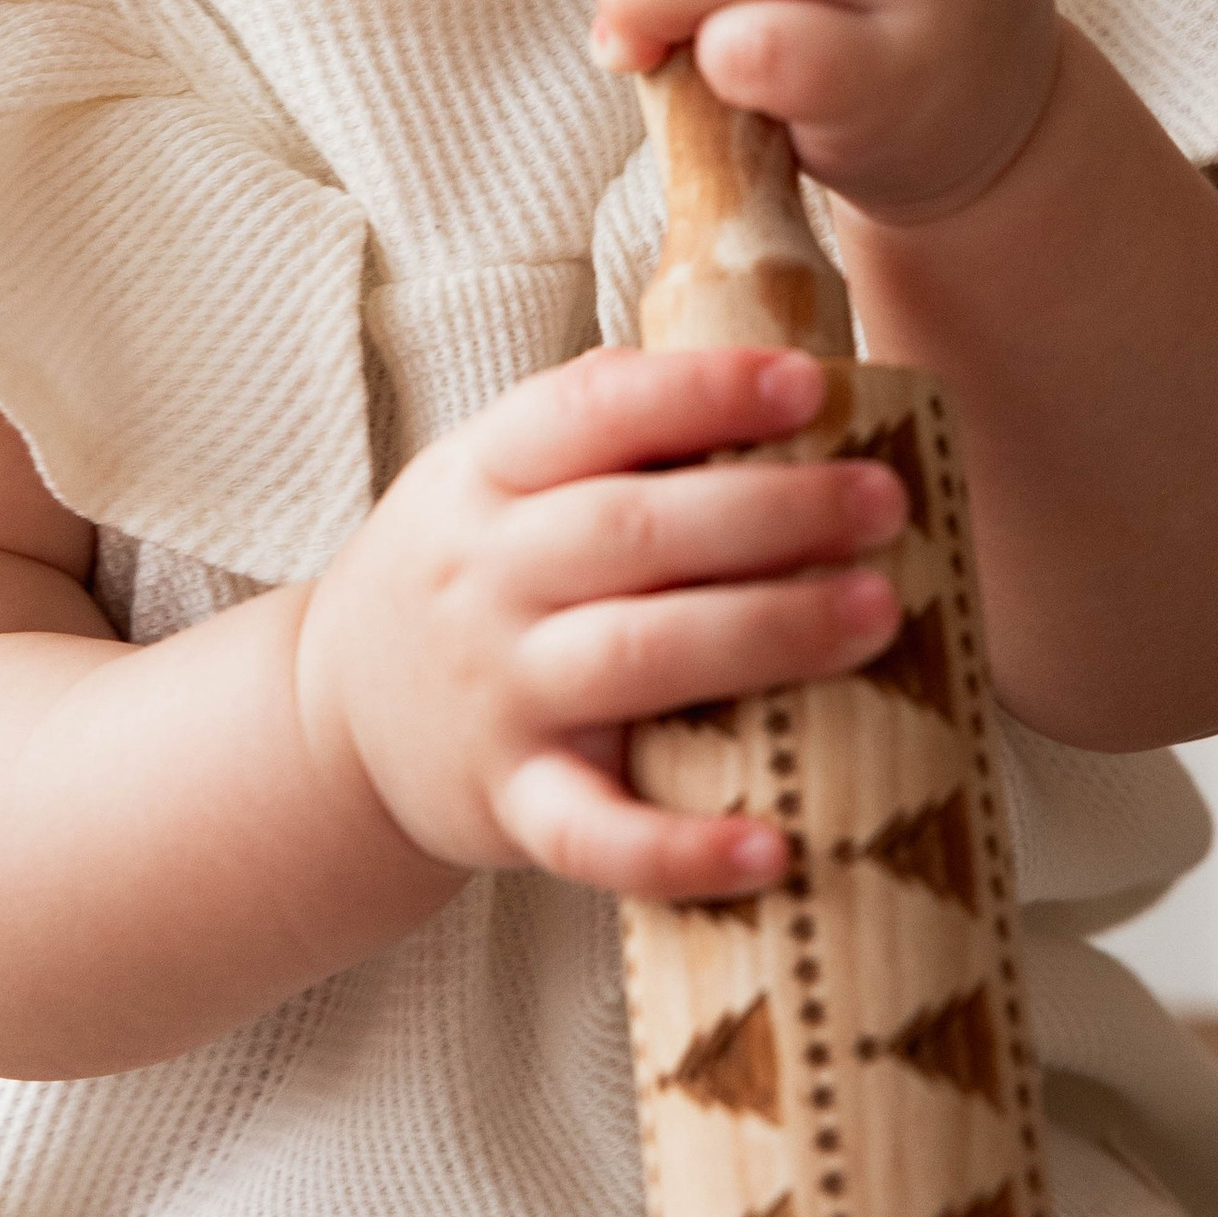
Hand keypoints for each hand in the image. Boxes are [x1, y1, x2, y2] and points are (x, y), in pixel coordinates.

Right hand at [291, 343, 909, 899]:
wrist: (333, 718)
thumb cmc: (465, 576)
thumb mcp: (493, 475)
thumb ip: (606, 425)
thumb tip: (769, 366)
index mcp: (486, 474)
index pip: (592, 409)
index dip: (703, 391)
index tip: (811, 383)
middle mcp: (486, 577)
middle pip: (633, 531)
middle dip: (772, 511)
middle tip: (884, 501)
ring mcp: (497, 695)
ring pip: (635, 658)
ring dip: (765, 633)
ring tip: (877, 612)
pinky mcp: (510, 804)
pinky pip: (594, 834)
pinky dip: (680, 851)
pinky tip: (774, 848)